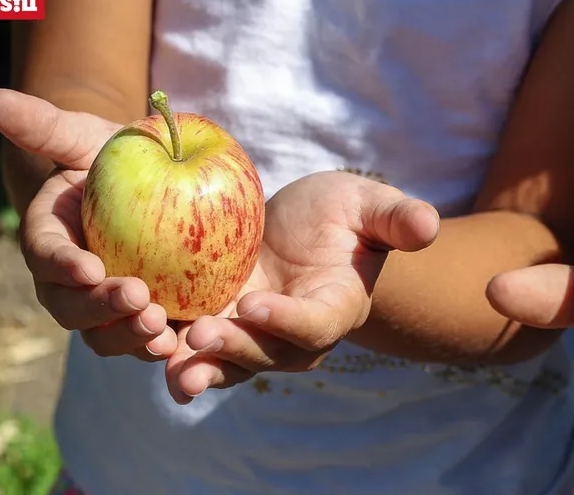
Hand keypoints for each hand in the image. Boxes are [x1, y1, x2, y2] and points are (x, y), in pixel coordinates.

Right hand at [0, 89, 176, 359]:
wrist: (155, 187)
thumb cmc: (118, 159)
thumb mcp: (90, 138)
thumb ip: (48, 127)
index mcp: (52, 241)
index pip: (47, 256)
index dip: (63, 266)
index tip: (88, 268)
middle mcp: (73, 284)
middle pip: (74, 309)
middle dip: (101, 310)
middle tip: (139, 299)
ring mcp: (109, 308)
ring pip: (109, 336)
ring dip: (132, 337)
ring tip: (163, 332)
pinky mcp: (150, 318)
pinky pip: (150, 343)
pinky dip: (164, 353)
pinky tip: (189, 350)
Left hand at [166, 171, 439, 403]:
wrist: (305, 229)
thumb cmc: (343, 215)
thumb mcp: (369, 206)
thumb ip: (396, 218)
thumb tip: (428, 225)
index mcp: (336, 306)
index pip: (316, 324)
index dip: (288, 321)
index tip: (256, 304)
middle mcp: (296, 333)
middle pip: (267, 354)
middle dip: (236, 349)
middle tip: (201, 335)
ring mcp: (256, 334)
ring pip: (230, 362)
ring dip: (200, 367)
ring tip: (170, 366)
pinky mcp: (222, 323)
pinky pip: (199, 346)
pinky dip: (174, 350)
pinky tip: (145, 344)